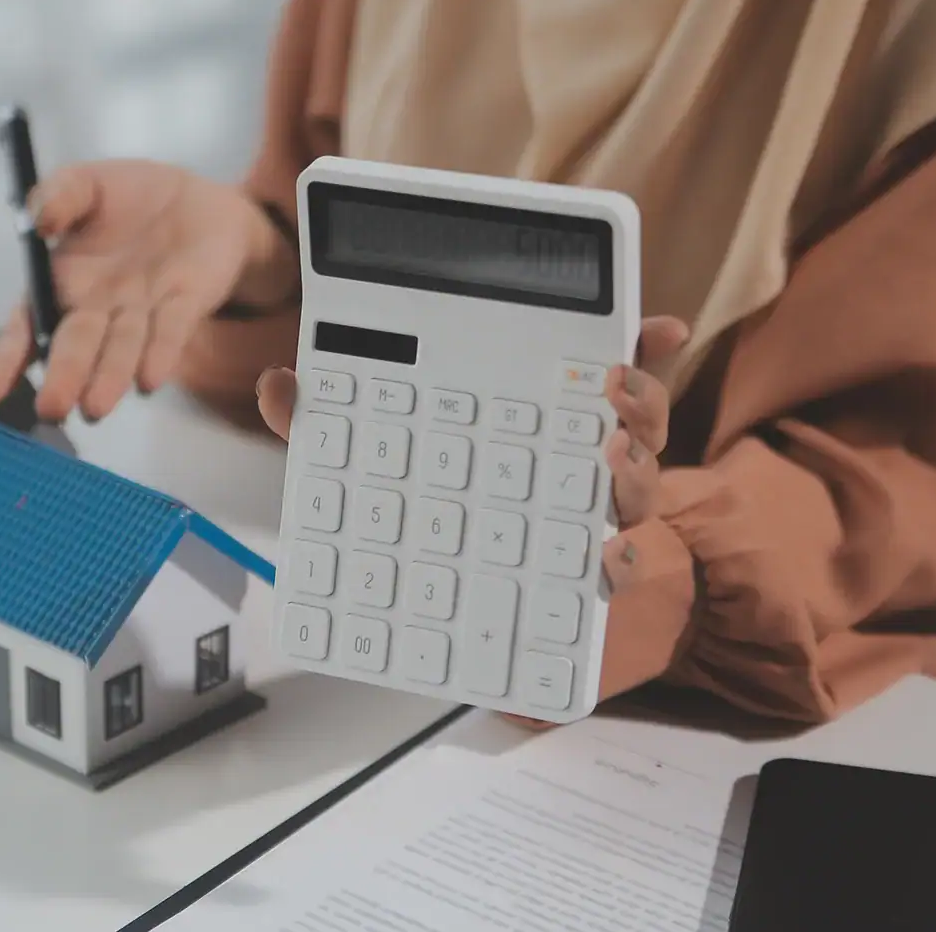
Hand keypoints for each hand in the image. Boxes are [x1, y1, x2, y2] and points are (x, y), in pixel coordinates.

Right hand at [0, 159, 296, 422]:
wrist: (201, 201)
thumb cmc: (131, 197)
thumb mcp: (88, 183)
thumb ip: (60, 194)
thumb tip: (37, 220)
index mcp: (61, 282)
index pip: (27, 327)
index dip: (5, 360)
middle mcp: (98, 309)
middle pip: (77, 346)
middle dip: (64, 376)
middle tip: (51, 408)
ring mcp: (143, 312)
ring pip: (123, 348)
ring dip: (109, 377)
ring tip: (95, 408)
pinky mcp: (186, 306)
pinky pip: (171, 331)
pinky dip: (161, 353)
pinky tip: (148, 380)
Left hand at [255, 316, 691, 732]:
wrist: (452, 612)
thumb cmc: (428, 508)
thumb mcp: (375, 456)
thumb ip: (336, 419)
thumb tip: (280, 384)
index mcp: (549, 420)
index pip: (601, 373)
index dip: (635, 347)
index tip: (655, 324)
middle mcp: (582, 468)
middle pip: (636, 425)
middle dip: (642, 399)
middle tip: (616, 382)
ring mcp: (587, 525)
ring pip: (638, 493)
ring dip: (637, 469)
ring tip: (611, 455)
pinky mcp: (579, 585)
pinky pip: (617, 575)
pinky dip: (623, 564)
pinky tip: (608, 557)